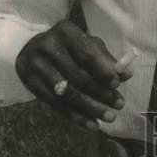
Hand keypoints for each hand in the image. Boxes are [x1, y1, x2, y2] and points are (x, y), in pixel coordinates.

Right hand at [15, 19, 135, 131]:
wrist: (30, 49)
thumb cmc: (67, 45)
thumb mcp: (86, 44)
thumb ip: (105, 58)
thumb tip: (126, 74)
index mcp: (65, 31)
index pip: (86, 54)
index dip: (102, 71)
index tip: (117, 84)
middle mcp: (48, 47)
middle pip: (78, 76)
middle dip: (101, 93)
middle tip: (119, 104)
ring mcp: (36, 66)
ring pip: (68, 94)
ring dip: (91, 108)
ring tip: (110, 117)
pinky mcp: (31, 84)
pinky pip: (56, 105)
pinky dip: (76, 117)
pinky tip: (92, 124)